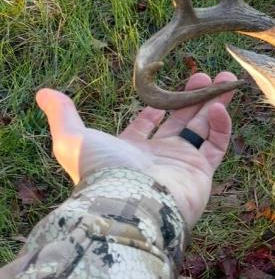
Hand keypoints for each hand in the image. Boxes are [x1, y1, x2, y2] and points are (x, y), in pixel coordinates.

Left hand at [36, 71, 237, 227]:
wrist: (130, 204)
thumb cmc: (102, 172)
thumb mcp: (73, 139)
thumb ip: (63, 115)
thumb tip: (43, 93)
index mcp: (130, 150)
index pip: (147, 124)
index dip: (157, 105)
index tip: (166, 86)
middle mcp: (157, 157)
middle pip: (180, 120)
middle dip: (193, 97)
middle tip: (206, 74)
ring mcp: (181, 164)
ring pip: (203, 128)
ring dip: (214, 103)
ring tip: (227, 78)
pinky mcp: (201, 173)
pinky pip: (216, 145)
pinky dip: (221, 125)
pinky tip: (220, 106)